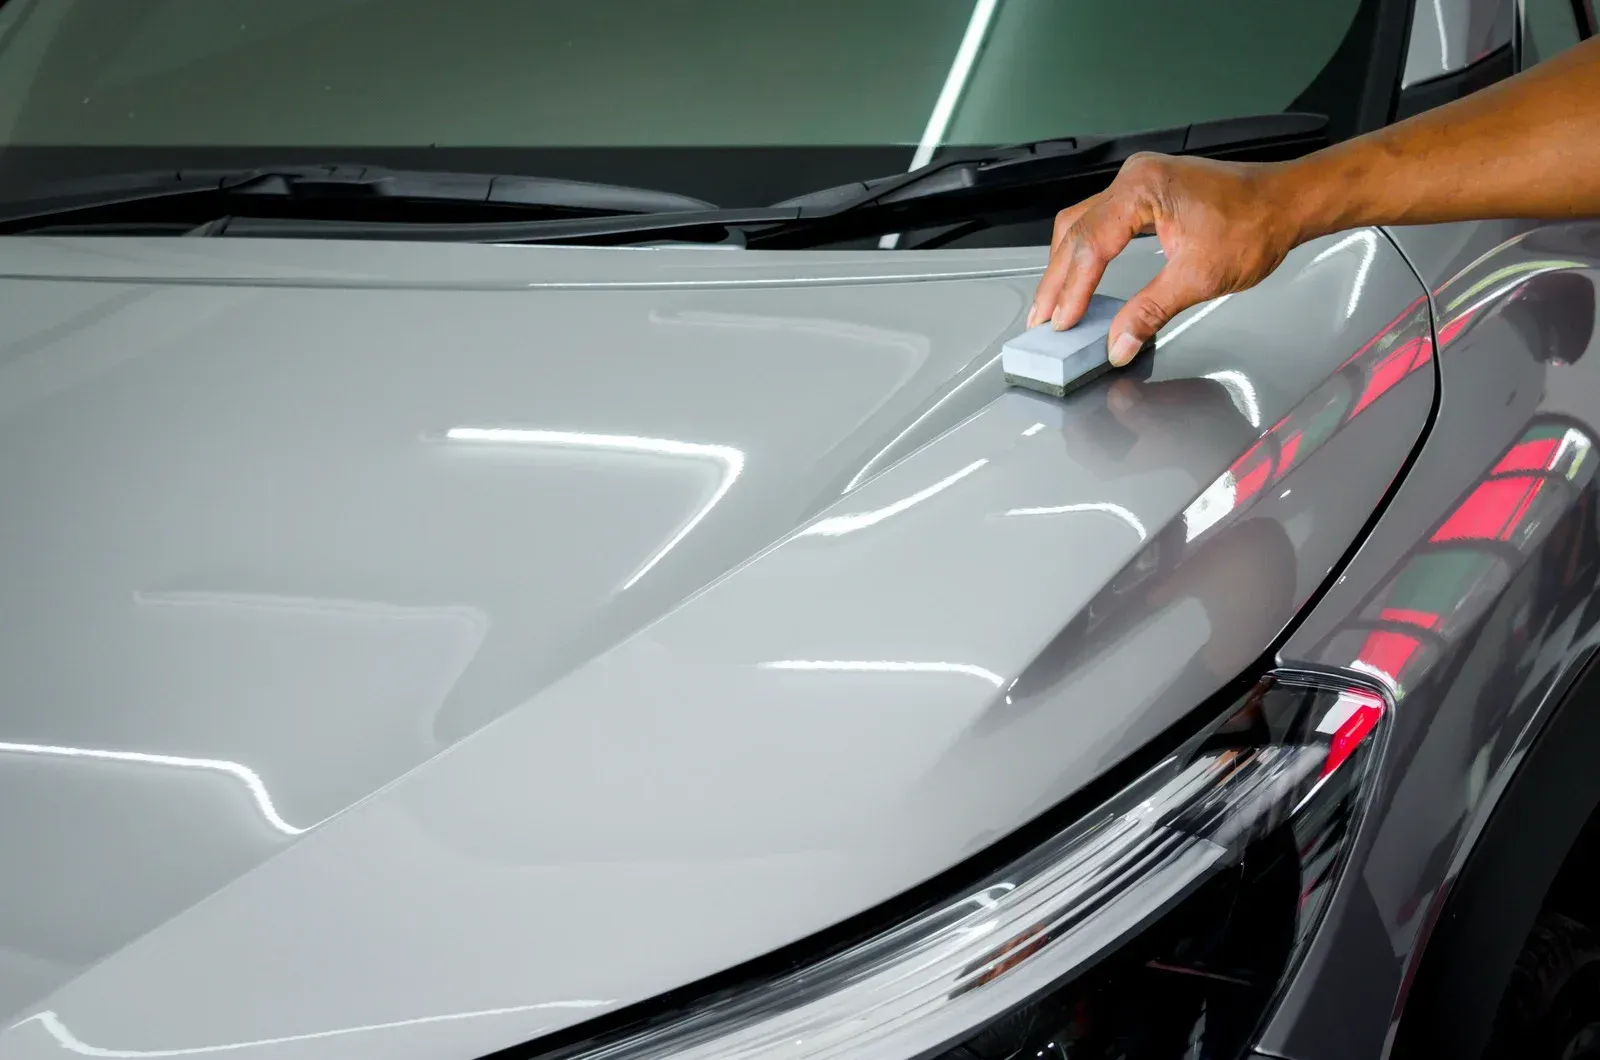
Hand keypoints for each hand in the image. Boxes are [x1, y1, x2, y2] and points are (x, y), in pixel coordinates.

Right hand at [1028, 153, 1308, 366]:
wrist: (1288, 202)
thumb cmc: (1256, 222)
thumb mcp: (1200, 276)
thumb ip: (1151, 311)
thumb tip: (1119, 342)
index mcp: (1142, 188)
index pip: (1091, 244)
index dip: (1072, 289)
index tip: (1061, 322)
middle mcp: (1134, 178)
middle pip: (1075, 232)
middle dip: (1057, 280)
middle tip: (1042, 319)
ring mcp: (1138, 184)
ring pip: (1082, 225)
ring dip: (1067, 266)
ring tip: (1054, 304)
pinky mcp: (1146, 195)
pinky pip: (1100, 222)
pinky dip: (1086, 253)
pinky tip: (1081, 277)